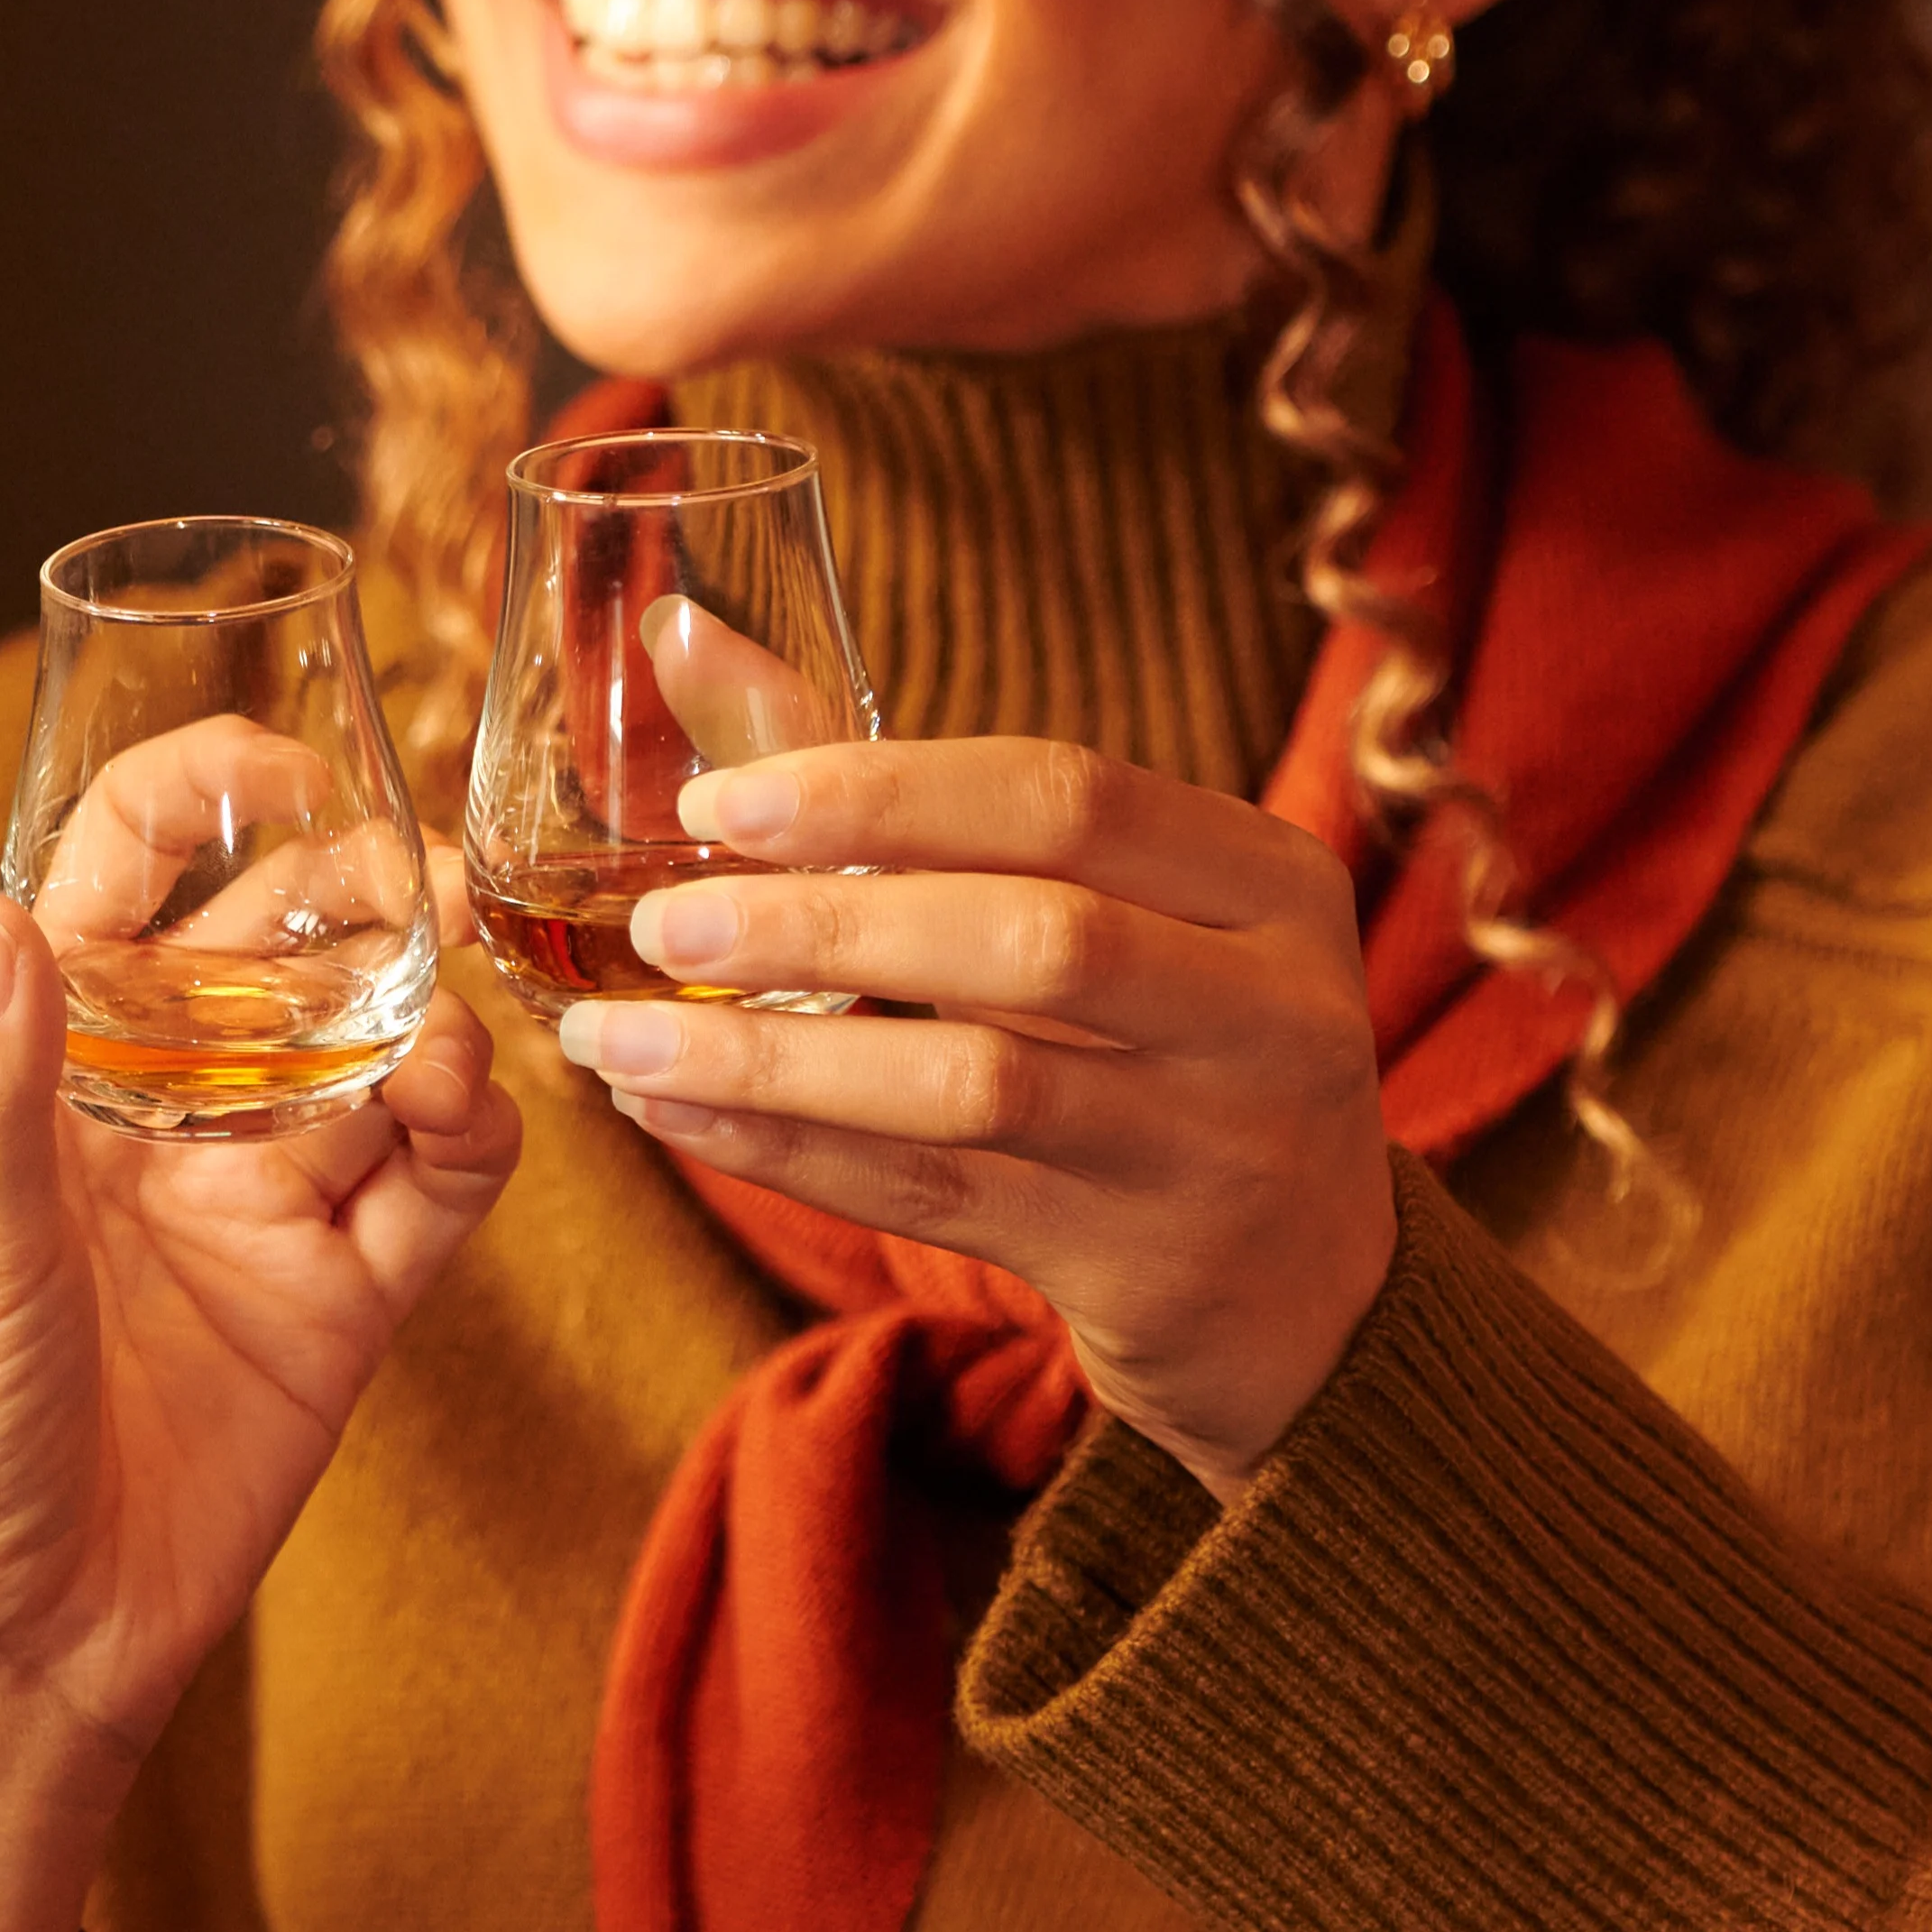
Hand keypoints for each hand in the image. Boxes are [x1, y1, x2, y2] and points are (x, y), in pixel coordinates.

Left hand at [0, 896, 522, 1931]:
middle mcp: (163, 1123)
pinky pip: (435, 1195)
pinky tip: (467, 1102)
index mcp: (45, 1079)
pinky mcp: (341, 1308)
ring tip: (453, 998)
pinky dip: (471, 1133)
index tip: (282, 759)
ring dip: (426, 1009)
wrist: (11, 1651)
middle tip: (419, 878)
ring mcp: (261, 1210)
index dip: (195, 800)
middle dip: (352, 896)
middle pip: (279, 956)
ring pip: (375, 1060)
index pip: (121, 888)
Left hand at [548, 739, 1396, 1495]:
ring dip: (777, 1059)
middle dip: (820, 925)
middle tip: (659, 921)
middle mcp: (1270, 1005)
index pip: (1067, 796)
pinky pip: (942, 1199)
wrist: (1307, 1296)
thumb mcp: (1092, 910)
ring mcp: (1218, 1147)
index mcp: (1265, 877)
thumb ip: (896, 792)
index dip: (881, 791)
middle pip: (1031, 938)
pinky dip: (796, 1154)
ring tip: (624, 1041)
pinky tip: (683, 1117)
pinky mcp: (1150, 1266)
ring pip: (978, 1087)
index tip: (720, 802)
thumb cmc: (1154, 1052)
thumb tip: (685, 635)